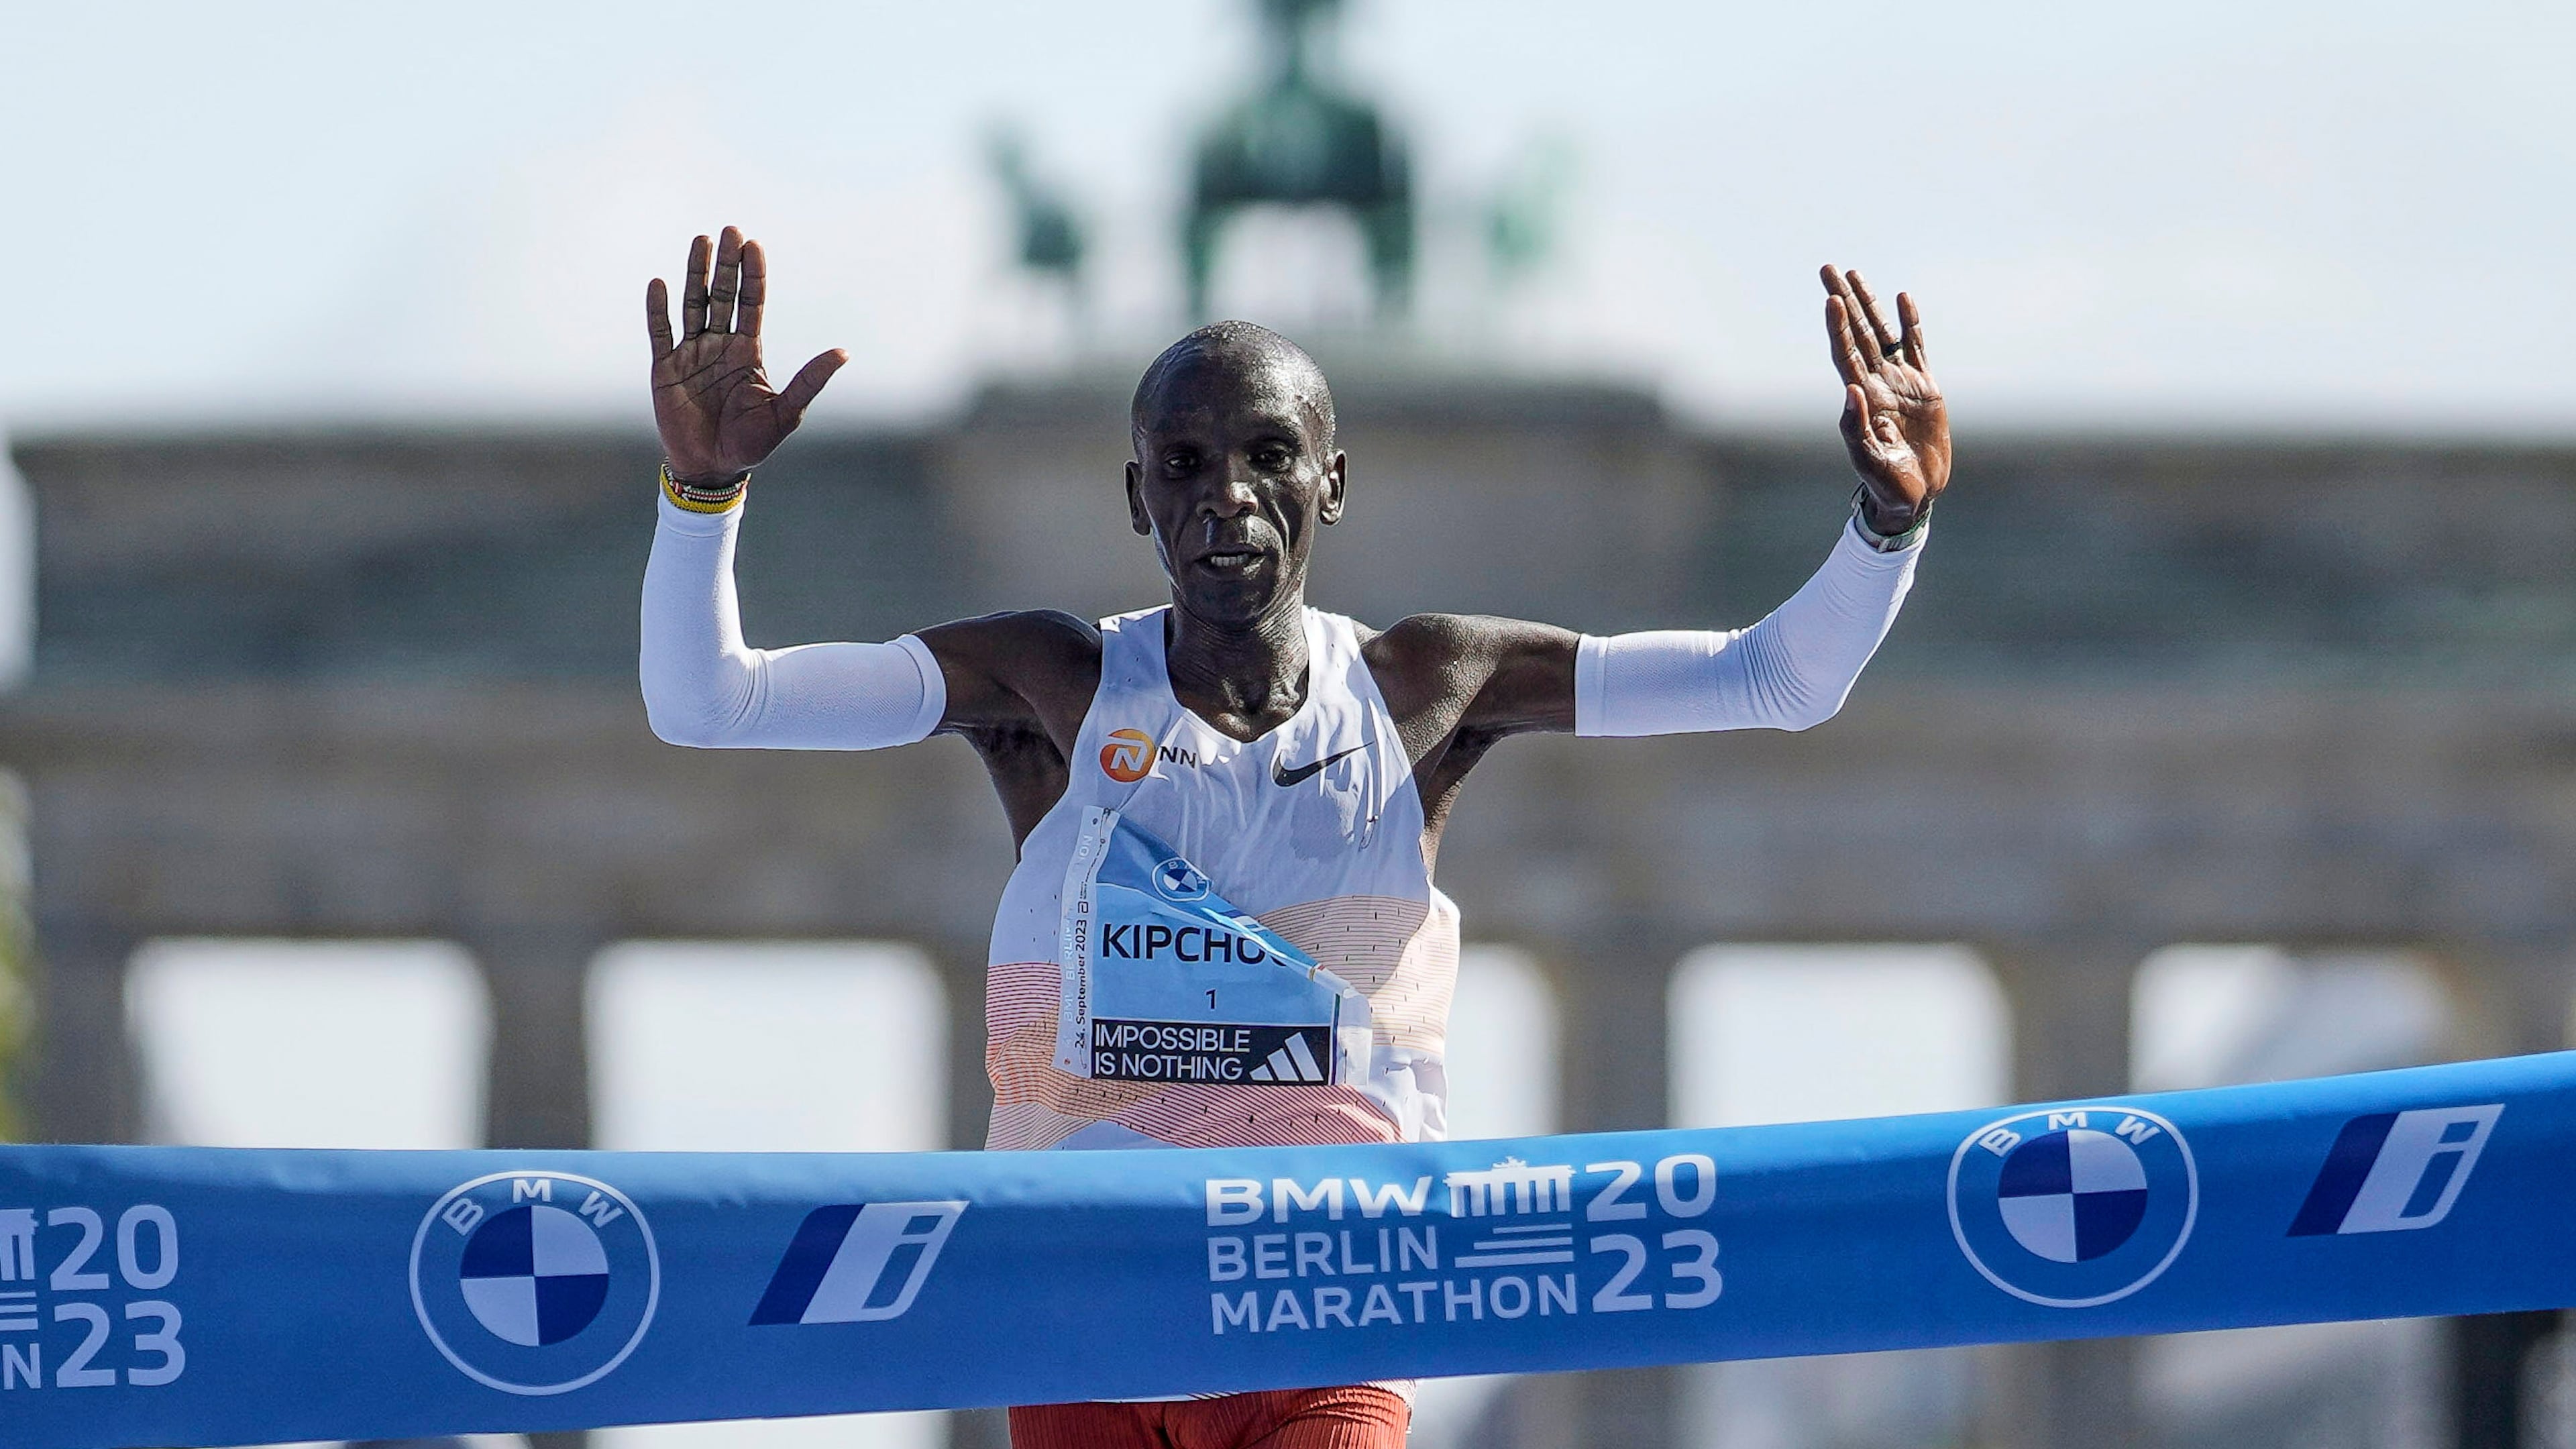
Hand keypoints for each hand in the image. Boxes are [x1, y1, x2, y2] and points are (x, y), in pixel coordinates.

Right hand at [646, 227, 847, 481]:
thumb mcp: (787, 412)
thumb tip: (844, 352)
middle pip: (722, 295)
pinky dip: (659, 310)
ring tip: (699, 242)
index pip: (751, 303)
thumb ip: (810, 380)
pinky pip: (660, 333)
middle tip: (729, 229)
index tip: (753, 244)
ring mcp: (691, 354)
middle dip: (725, 264)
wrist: (714, 468)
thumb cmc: (752, 443)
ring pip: (692, 305)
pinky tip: (660, 283)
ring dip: (694, 274)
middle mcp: (720, 345)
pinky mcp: (665, 369)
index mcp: (748, 351)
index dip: (752, 274)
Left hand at [1821, 265, 1950, 530]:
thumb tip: (1851, 390)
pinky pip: (1915, 347)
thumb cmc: (1886, 483)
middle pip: (1857, 332)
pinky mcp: (1924, 387)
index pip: (1845, 352)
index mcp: (1862, 397)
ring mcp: (1900, 381)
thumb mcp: (1867, 459)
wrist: (1914, 494)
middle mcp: (1877, 382)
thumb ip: (1856, 427)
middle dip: (1844, 299)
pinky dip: (1910, 323)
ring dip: (1869, 303)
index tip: (1831, 298)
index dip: (1837, 325)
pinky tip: (1903, 298)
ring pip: (1881, 332)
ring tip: (1855, 273)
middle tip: (1828, 267)